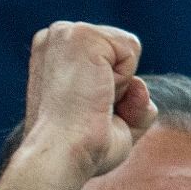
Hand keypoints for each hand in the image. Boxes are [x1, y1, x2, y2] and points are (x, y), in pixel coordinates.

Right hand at [0, 22, 156, 189]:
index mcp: (51, 55)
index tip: (80, 111)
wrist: (61, 156)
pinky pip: (131, 49)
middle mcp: (53, 38)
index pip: (108, 56)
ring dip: (120, 84)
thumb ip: (133, 102)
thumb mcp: (110, 121)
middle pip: (120, 49)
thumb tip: (139, 88)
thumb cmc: (78, 150)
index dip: (108, 88)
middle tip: (87, 111)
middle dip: (117, 83)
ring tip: (91, 103)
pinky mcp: (81, 35)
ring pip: (128, 48)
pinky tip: (95, 93)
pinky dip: (124, 79)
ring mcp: (65, 33)